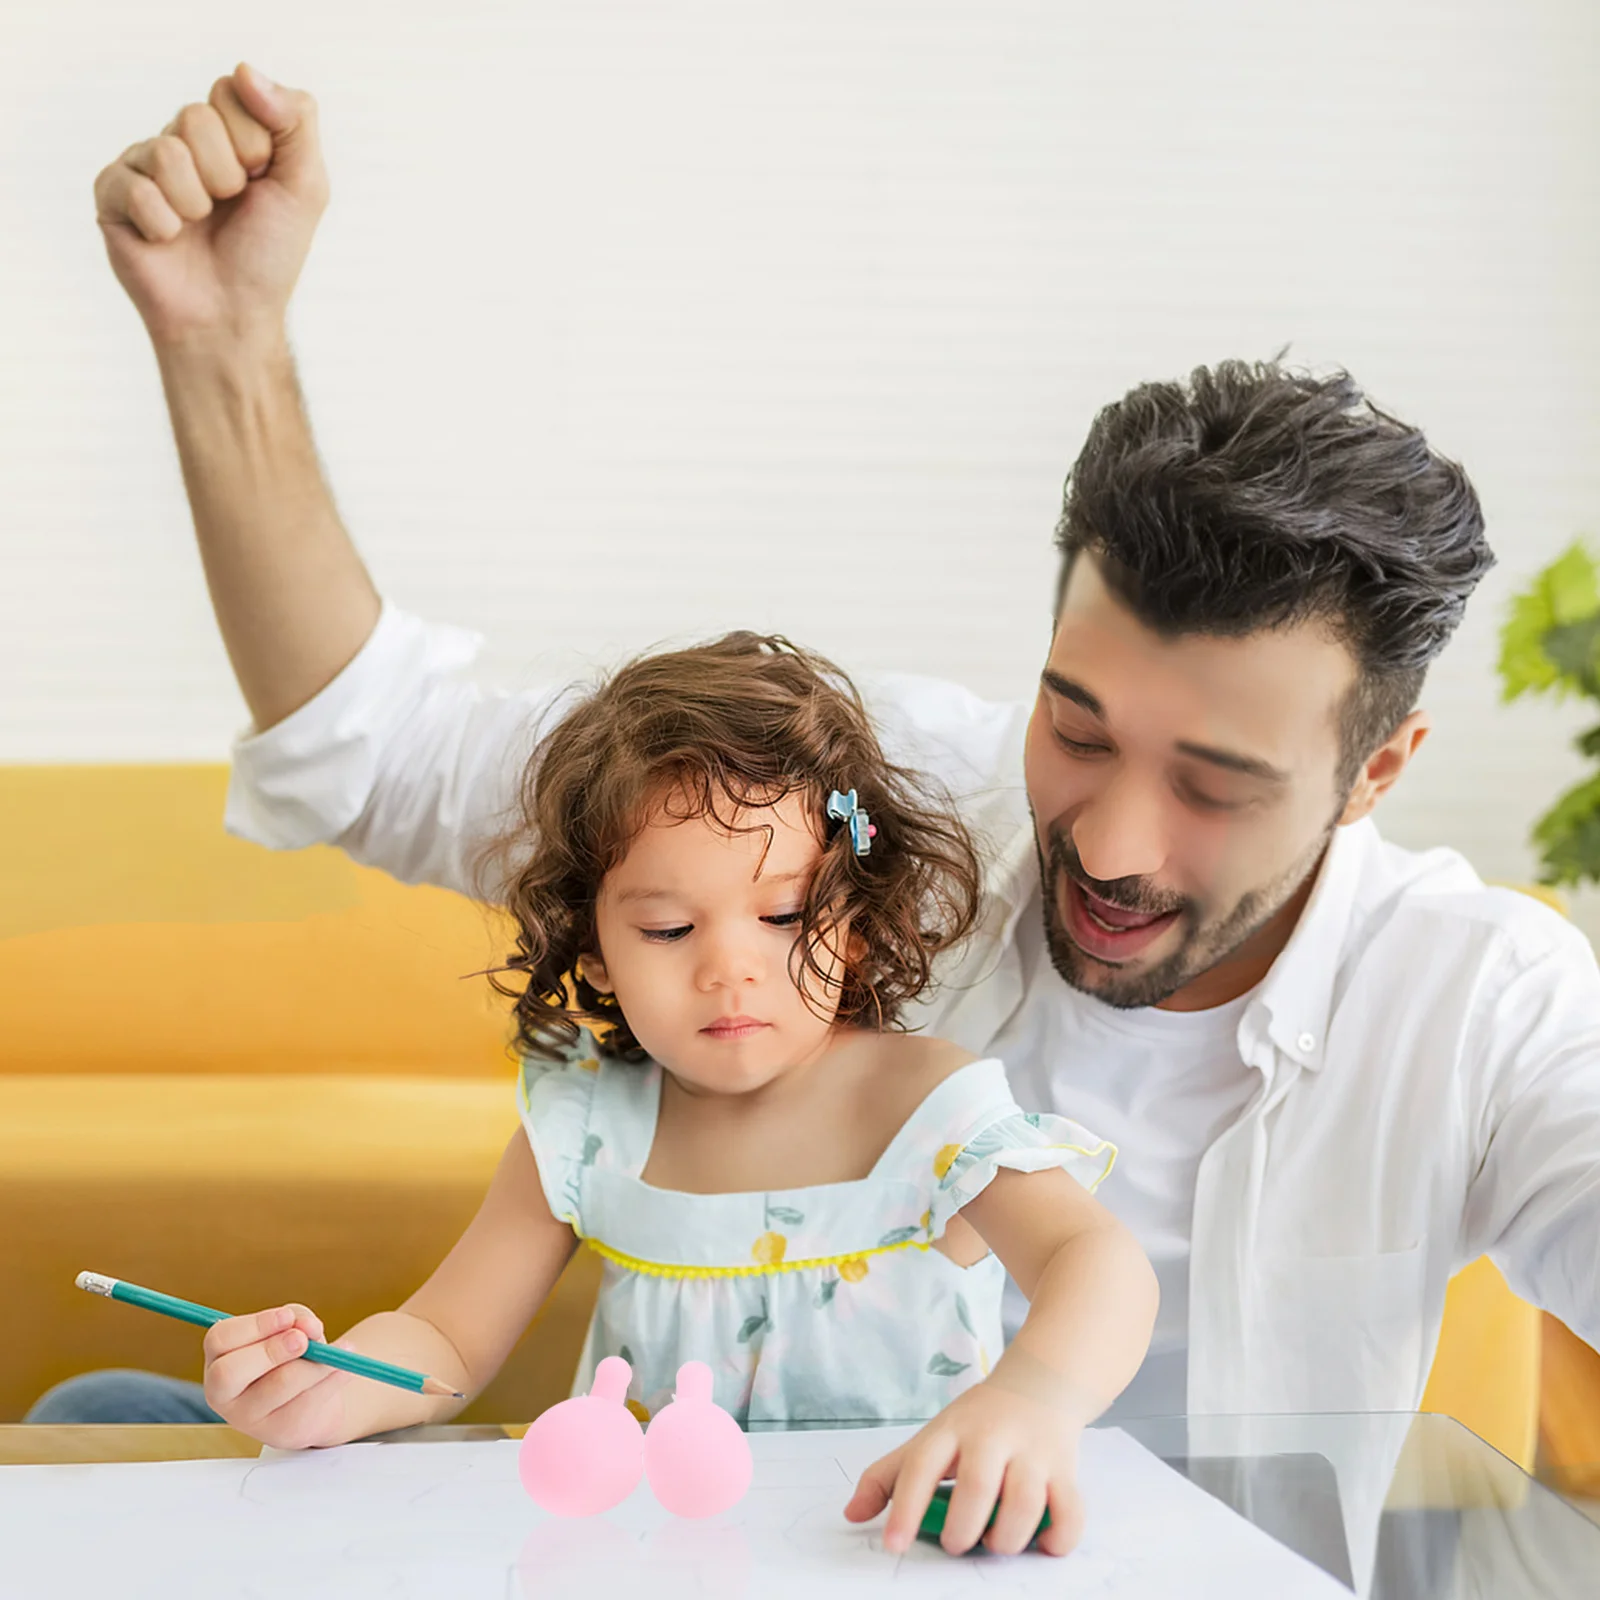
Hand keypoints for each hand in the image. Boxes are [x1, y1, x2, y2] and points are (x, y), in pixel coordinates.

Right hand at [92, 63, 328, 347]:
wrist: (233, 317)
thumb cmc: (269, 256)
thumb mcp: (306, 187)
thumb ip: (295, 121)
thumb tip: (245, 70)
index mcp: (226, 132)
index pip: (231, 90)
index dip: (254, 143)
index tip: (261, 180)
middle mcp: (182, 141)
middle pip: (196, 117)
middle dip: (227, 175)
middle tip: (230, 208)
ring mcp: (143, 165)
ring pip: (168, 152)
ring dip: (197, 202)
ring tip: (198, 227)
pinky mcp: (112, 194)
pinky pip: (136, 188)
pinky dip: (164, 225)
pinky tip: (169, 241)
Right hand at [202, 1303, 355, 1449]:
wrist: (316, 1399)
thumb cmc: (295, 1355)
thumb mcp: (294, 1328)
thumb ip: (298, 1319)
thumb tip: (307, 1328)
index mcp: (219, 1358)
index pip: (219, 1340)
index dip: (253, 1326)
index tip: (287, 1317)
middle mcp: (224, 1393)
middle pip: (229, 1373)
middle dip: (270, 1351)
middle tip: (303, 1340)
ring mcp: (248, 1419)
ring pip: (277, 1386)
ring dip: (314, 1364)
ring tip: (340, 1352)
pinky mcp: (279, 1433)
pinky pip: (306, 1403)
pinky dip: (331, 1380)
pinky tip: (344, 1369)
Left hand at [843, 1381, 1085, 1556]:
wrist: (1040, 1382)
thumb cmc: (977, 1421)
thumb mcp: (931, 1437)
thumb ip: (890, 1476)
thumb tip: (852, 1515)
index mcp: (950, 1429)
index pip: (921, 1465)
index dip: (905, 1507)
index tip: (894, 1545)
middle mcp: (992, 1436)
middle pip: (978, 1484)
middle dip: (964, 1527)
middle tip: (955, 1543)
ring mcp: (1033, 1451)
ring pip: (1026, 1501)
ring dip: (1008, 1536)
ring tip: (995, 1543)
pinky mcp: (1066, 1468)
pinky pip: (1070, 1511)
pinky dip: (1059, 1537)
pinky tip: (1042, 1543)